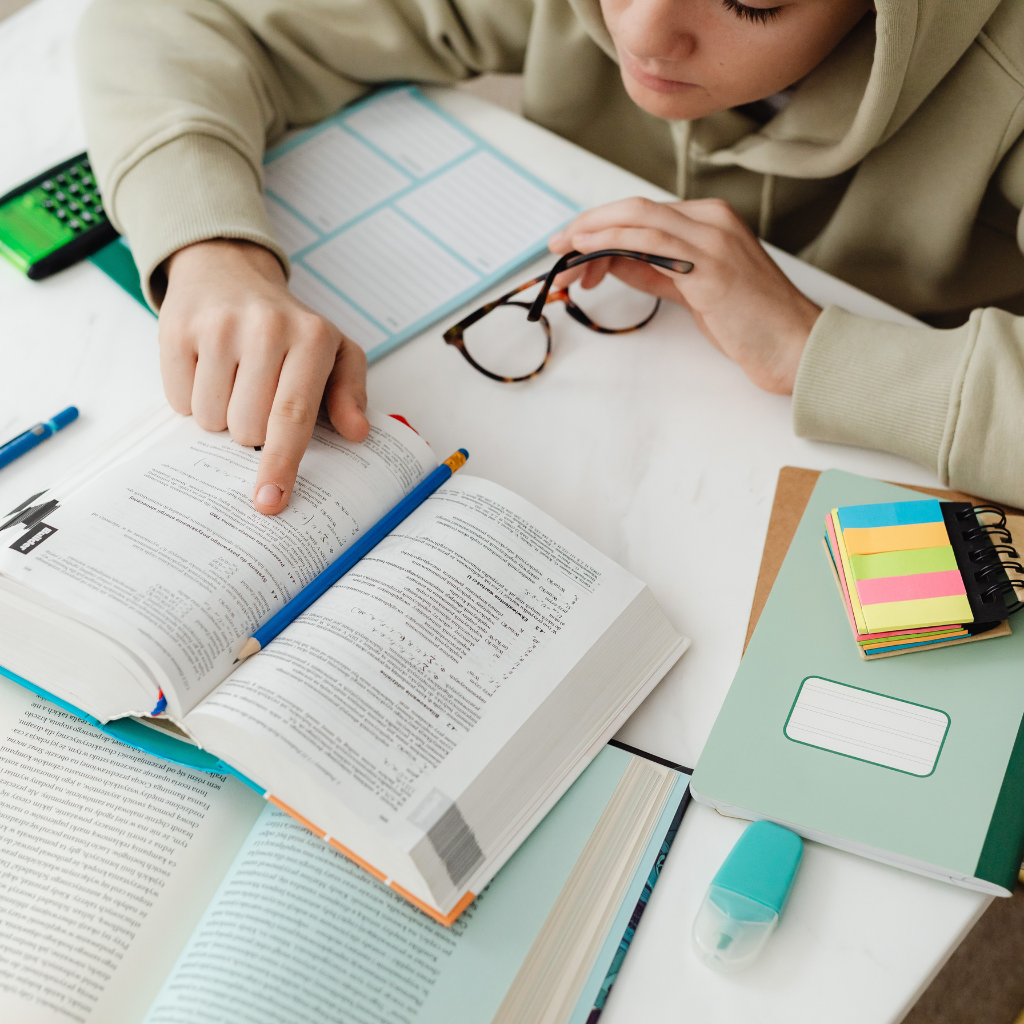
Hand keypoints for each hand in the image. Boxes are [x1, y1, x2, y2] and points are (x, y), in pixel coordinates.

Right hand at [159, 240, 368, 514]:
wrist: (229, 271)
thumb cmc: (288, 326)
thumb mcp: (334, 351)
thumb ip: (350, 393)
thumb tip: (357, 432)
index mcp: (312, 337)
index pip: (293, 415)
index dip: (281, 463)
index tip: (270, 500)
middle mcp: (266, 328)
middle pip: (248, 428)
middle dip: (252, 431)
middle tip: (258, 398)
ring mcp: (218, 327)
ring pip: (211, 420)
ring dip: (221, 416)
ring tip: (234, 380)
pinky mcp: (177, 330)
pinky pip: (178, 401)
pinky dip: (192, 398)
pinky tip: (207, 370)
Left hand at [548, 198, 821, 394]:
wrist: (795, 346)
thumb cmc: (751, 323)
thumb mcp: (693, 290)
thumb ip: (656, 270)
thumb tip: (614, 261)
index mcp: (712, 221)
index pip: (644, 213)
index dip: (602, 226)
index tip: (573, 246)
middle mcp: (712, 220)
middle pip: (635, 209)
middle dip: (588, 224)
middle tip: (556, 245)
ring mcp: (712, 239)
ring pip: (638, 218)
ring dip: (592, 234)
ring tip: (563, 254)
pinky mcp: (709, 266)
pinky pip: (650, 242)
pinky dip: (613, 242)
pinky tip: (588, 252)